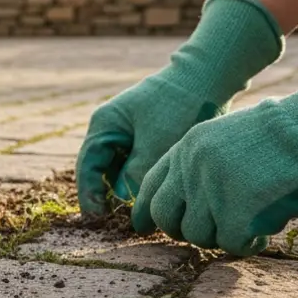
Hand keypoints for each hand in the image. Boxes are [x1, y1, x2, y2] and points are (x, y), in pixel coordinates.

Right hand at [76, 75, 222, 211]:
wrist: (209, 76)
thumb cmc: (180, 106)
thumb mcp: (156, 144)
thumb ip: (136, 175)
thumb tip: (125, 204)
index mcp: (104, 124)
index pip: (88, 166)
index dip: (90, 195)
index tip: (98, 219)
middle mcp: (110, 128)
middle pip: (100, 170)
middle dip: (106, 195)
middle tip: (115, 222)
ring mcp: (128, 132)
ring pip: (119, 169)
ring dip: (125, 189)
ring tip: (137, 211)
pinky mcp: (146, 136)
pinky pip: (135, 164)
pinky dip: (140, 180)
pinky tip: (153, 194)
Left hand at [133, 18, 297, 254]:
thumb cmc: (286, 134)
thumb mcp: (228, 136)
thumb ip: (201, 164)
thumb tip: (186, 206)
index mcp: (188, 147)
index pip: (150, 185)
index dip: (145, 212)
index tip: (143, 228)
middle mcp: (192, 168)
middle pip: (166, 217)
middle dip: (183, 231)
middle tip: (211, 231)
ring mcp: (212, 191)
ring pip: (198, 235)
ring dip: (222, 235)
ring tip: (250, 219)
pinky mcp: (237, 214)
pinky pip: (231, 245)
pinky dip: (249, 243)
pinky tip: (265, 229)